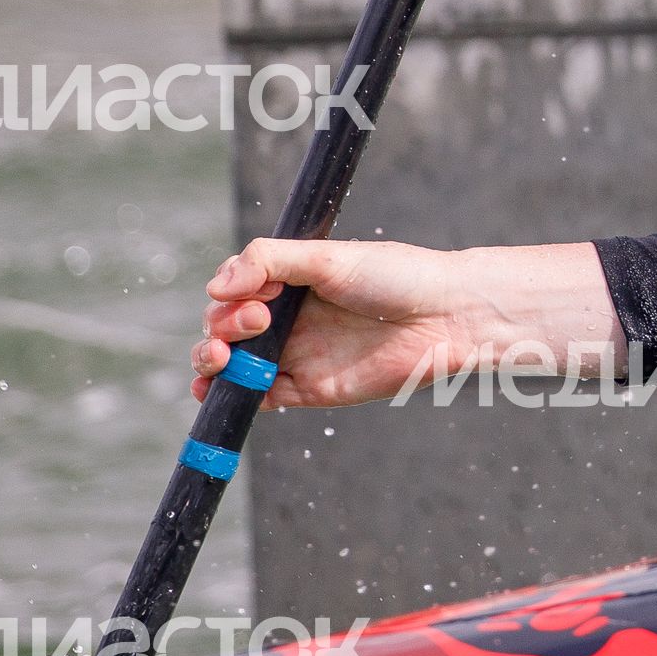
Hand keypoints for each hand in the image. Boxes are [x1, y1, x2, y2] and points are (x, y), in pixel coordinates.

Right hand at [192, 238, 616, 409]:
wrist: (446, 317)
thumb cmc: (398, 277)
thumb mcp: (329, 258)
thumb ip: (271, 261)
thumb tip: (217, 284)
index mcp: (293, 282)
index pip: (234, 290)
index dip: (228, 294)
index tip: (253, 293)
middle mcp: (290, 318)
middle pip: (225, 327)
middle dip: (220, 326)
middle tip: (258, 320)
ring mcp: (297, 354)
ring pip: (232, 365)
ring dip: (210, 362)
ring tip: (220, 357)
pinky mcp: (309, 389)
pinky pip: (259, 397)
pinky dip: (232, 397)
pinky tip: (223, 390)